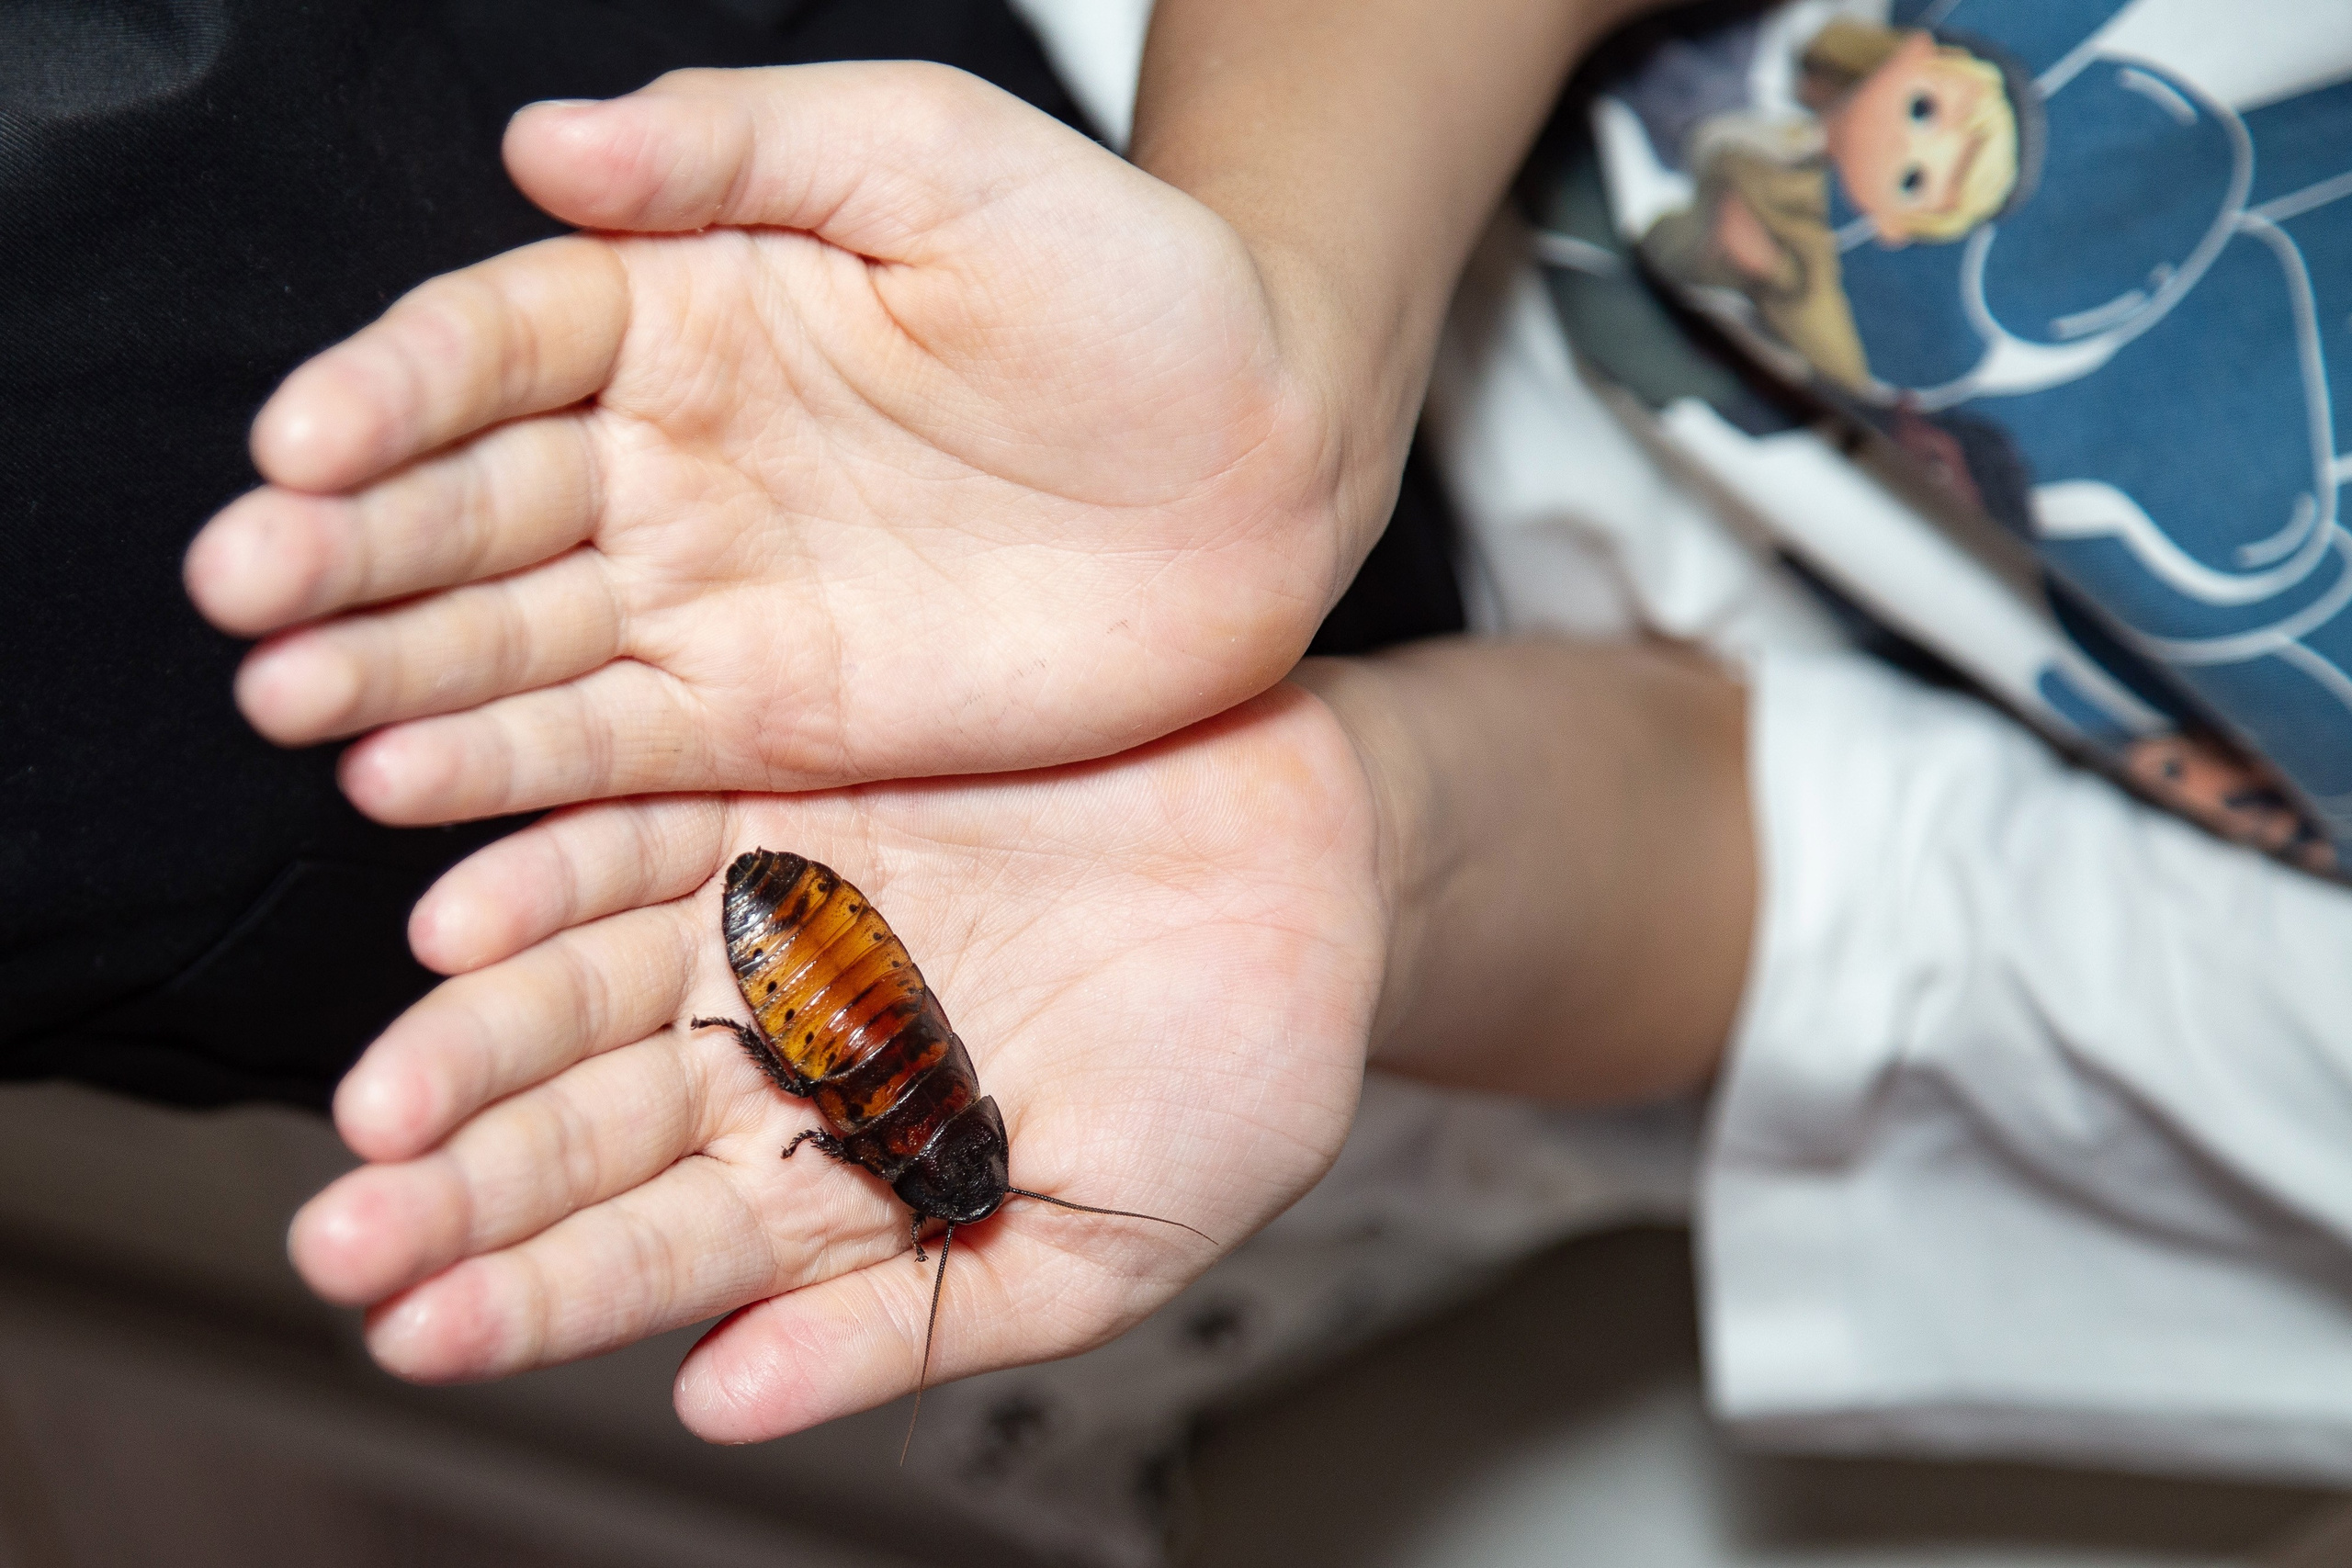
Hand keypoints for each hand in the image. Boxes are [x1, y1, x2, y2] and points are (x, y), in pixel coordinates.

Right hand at [184, 63, 1364, 825]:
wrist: (1266, 460)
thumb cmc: (1127, 283)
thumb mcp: (942, 159)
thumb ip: (742, 145)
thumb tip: (538, 140)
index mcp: (685, 303)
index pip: (492, 345)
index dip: (390, 392)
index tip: (301, 442)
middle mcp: (668, 454)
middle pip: (468, 504)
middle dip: (350, 548)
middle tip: (246, 596)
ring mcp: (712, 594)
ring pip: (514, 638)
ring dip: (395, 672)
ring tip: (293, 704)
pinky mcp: (773, 716)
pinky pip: (618, 749)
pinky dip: (513, 774)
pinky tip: (408, 787)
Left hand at [285, 684, 1380, 1439]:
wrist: (1326, 861)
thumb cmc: (1245, 1066)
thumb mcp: (1115, 1236)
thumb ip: (923, 1313)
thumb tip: (721, 1402)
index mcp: (836, 1172)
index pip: (653, 1253)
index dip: (538, 1297)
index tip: (426, 1334)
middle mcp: (772, 1047)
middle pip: (583, 1123)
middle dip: (465, 1189)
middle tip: (354, 1232)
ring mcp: (770, 914)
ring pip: (582, 978)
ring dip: (476, 1039)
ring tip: (388, 1102)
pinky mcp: (786, 783)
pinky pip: (645, 820)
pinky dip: (557, 865)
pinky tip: (468, 914)